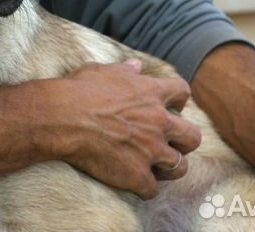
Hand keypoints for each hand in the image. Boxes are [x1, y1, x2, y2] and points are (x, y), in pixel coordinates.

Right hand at [34, 60, 200, 199]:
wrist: (62, 118)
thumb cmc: (78, 91)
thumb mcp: (102, 71)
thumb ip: (124, 70)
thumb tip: (137, 65)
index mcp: (151, 93)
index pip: (182, 92)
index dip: (178, 101)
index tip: (169, 107)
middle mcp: (158, 122)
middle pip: (192, 136)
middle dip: (183, 141)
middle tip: (168, 143)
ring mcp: (151, 150)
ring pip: (179, 166)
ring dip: (169, 168)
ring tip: (156, 168)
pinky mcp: (137, 175)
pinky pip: (152, 190)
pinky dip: (144, 188)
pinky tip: (132, 183)